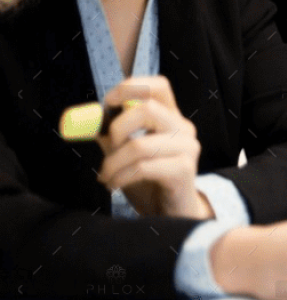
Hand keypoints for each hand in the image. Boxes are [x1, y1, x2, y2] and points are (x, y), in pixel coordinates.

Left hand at [96, 76, 209, 218]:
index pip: (159, 86)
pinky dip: (121, 177)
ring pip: (140, 144)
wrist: (170, 213)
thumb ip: (109, 134)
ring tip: (106, 175)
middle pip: (147, 110)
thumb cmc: (148, 180)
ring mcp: (187, 148)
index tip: (108, 103)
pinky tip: (115, 184)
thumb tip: (86, 119)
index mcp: (170, 117)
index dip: (131, 87)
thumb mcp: (124, 153)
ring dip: (113, 162)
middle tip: (107, 148)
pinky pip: (143, 167)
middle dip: (116, 129)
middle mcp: (183, 128)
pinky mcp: (184, 170)